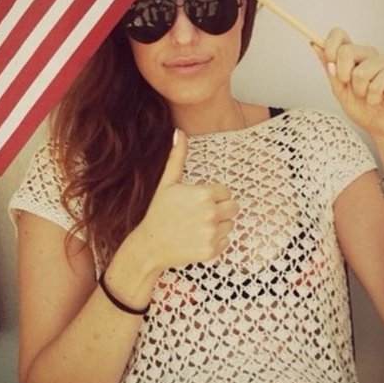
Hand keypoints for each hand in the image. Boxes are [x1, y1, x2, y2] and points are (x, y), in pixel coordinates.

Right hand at [134, 129, 239, 269]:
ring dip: (219, 226)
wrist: (150, 245)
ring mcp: (212, 233)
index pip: (226, 192)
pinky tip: (197, 239)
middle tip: (200, 214)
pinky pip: (226, 242)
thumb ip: (177, 157)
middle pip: (234, 207)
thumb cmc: (159, 212)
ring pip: (231, 225)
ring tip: (197, 226)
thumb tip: (179, 132)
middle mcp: (211, 213)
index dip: (213, 195)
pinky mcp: (212, 250)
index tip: (197, 202)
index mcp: (203, 194)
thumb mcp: (167, 183)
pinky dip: (215, 242)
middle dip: (221, 209)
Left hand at [313, 28, 383, 140]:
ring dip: (360, 91)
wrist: (380, 126)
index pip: (338, 34)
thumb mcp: (339, 90)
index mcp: (353, 56)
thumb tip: (314, 45)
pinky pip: (376, 85)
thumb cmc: (361, 108)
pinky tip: (378, 100)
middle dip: (343, 76)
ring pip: (361, 72)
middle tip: (351, 89)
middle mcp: (369, 54)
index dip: (330, 46)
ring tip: (367, 97)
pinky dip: (373, 99)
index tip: (330, 66)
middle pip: (346, 51)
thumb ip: (330, 70)